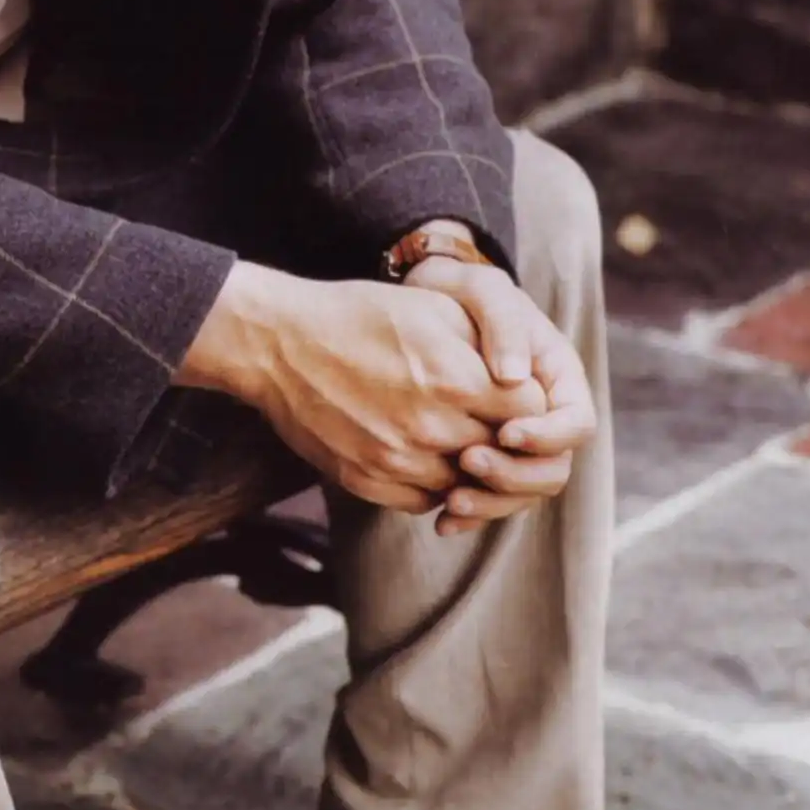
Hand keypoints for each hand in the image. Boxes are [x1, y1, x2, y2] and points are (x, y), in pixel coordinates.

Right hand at [177, 261, 548, 515]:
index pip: (532, 414)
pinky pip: (424, 501)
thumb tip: (526, 376)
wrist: (278, 343)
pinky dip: (433, 484)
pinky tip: (421, 452)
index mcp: (454, 378)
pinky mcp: (367, 482)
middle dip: (503, 436)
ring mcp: (397, 461)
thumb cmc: (358, 314)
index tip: (514, 394)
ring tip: (452, 433)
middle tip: (489, 417)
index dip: (530, 405)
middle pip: (502, 453)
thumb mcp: (432, 308)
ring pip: (466, 484)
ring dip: (468, 465)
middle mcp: (430, 427)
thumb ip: (488, 343)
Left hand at [402, 248, 596, 535]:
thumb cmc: (460, 290)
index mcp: (558, 379)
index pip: (576, 423)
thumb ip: (504, 325)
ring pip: (523, 492)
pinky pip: (491, 497)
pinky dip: (471, 512)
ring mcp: (516, 442)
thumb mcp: (484, 290)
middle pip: (553, 468)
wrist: (421, 305)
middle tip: (469, 462)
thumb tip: (517, 378)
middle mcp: (544, 416)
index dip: (548, 437)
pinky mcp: (486, 457)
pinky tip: (441, 519)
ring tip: (451, 499)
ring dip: (493, 503)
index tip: (506, 432)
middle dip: (516, 475)